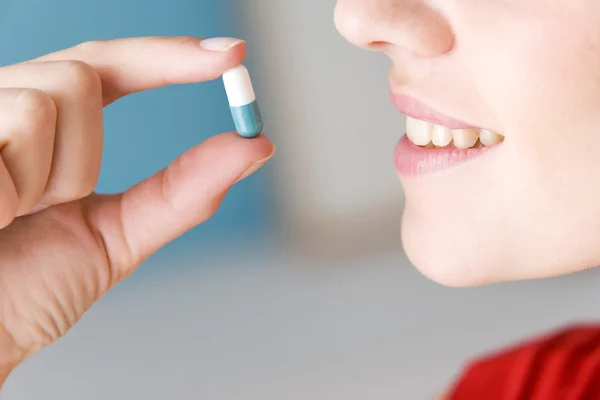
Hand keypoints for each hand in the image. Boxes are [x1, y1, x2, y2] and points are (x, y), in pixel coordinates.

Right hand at [0, 36, 274, 384]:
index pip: (111, 66)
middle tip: (42, 208)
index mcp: (47, 126)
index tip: (232, 56)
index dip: (170, 56)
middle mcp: (7, 104)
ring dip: (43, 179)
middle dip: (81, 156)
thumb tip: (256, 148)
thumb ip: (183, 191)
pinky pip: (12, 126)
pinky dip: (10, 191)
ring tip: (7, 217)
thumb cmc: (27, 291)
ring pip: (48, 99)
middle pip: (84, 73)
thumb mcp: (117, 236)